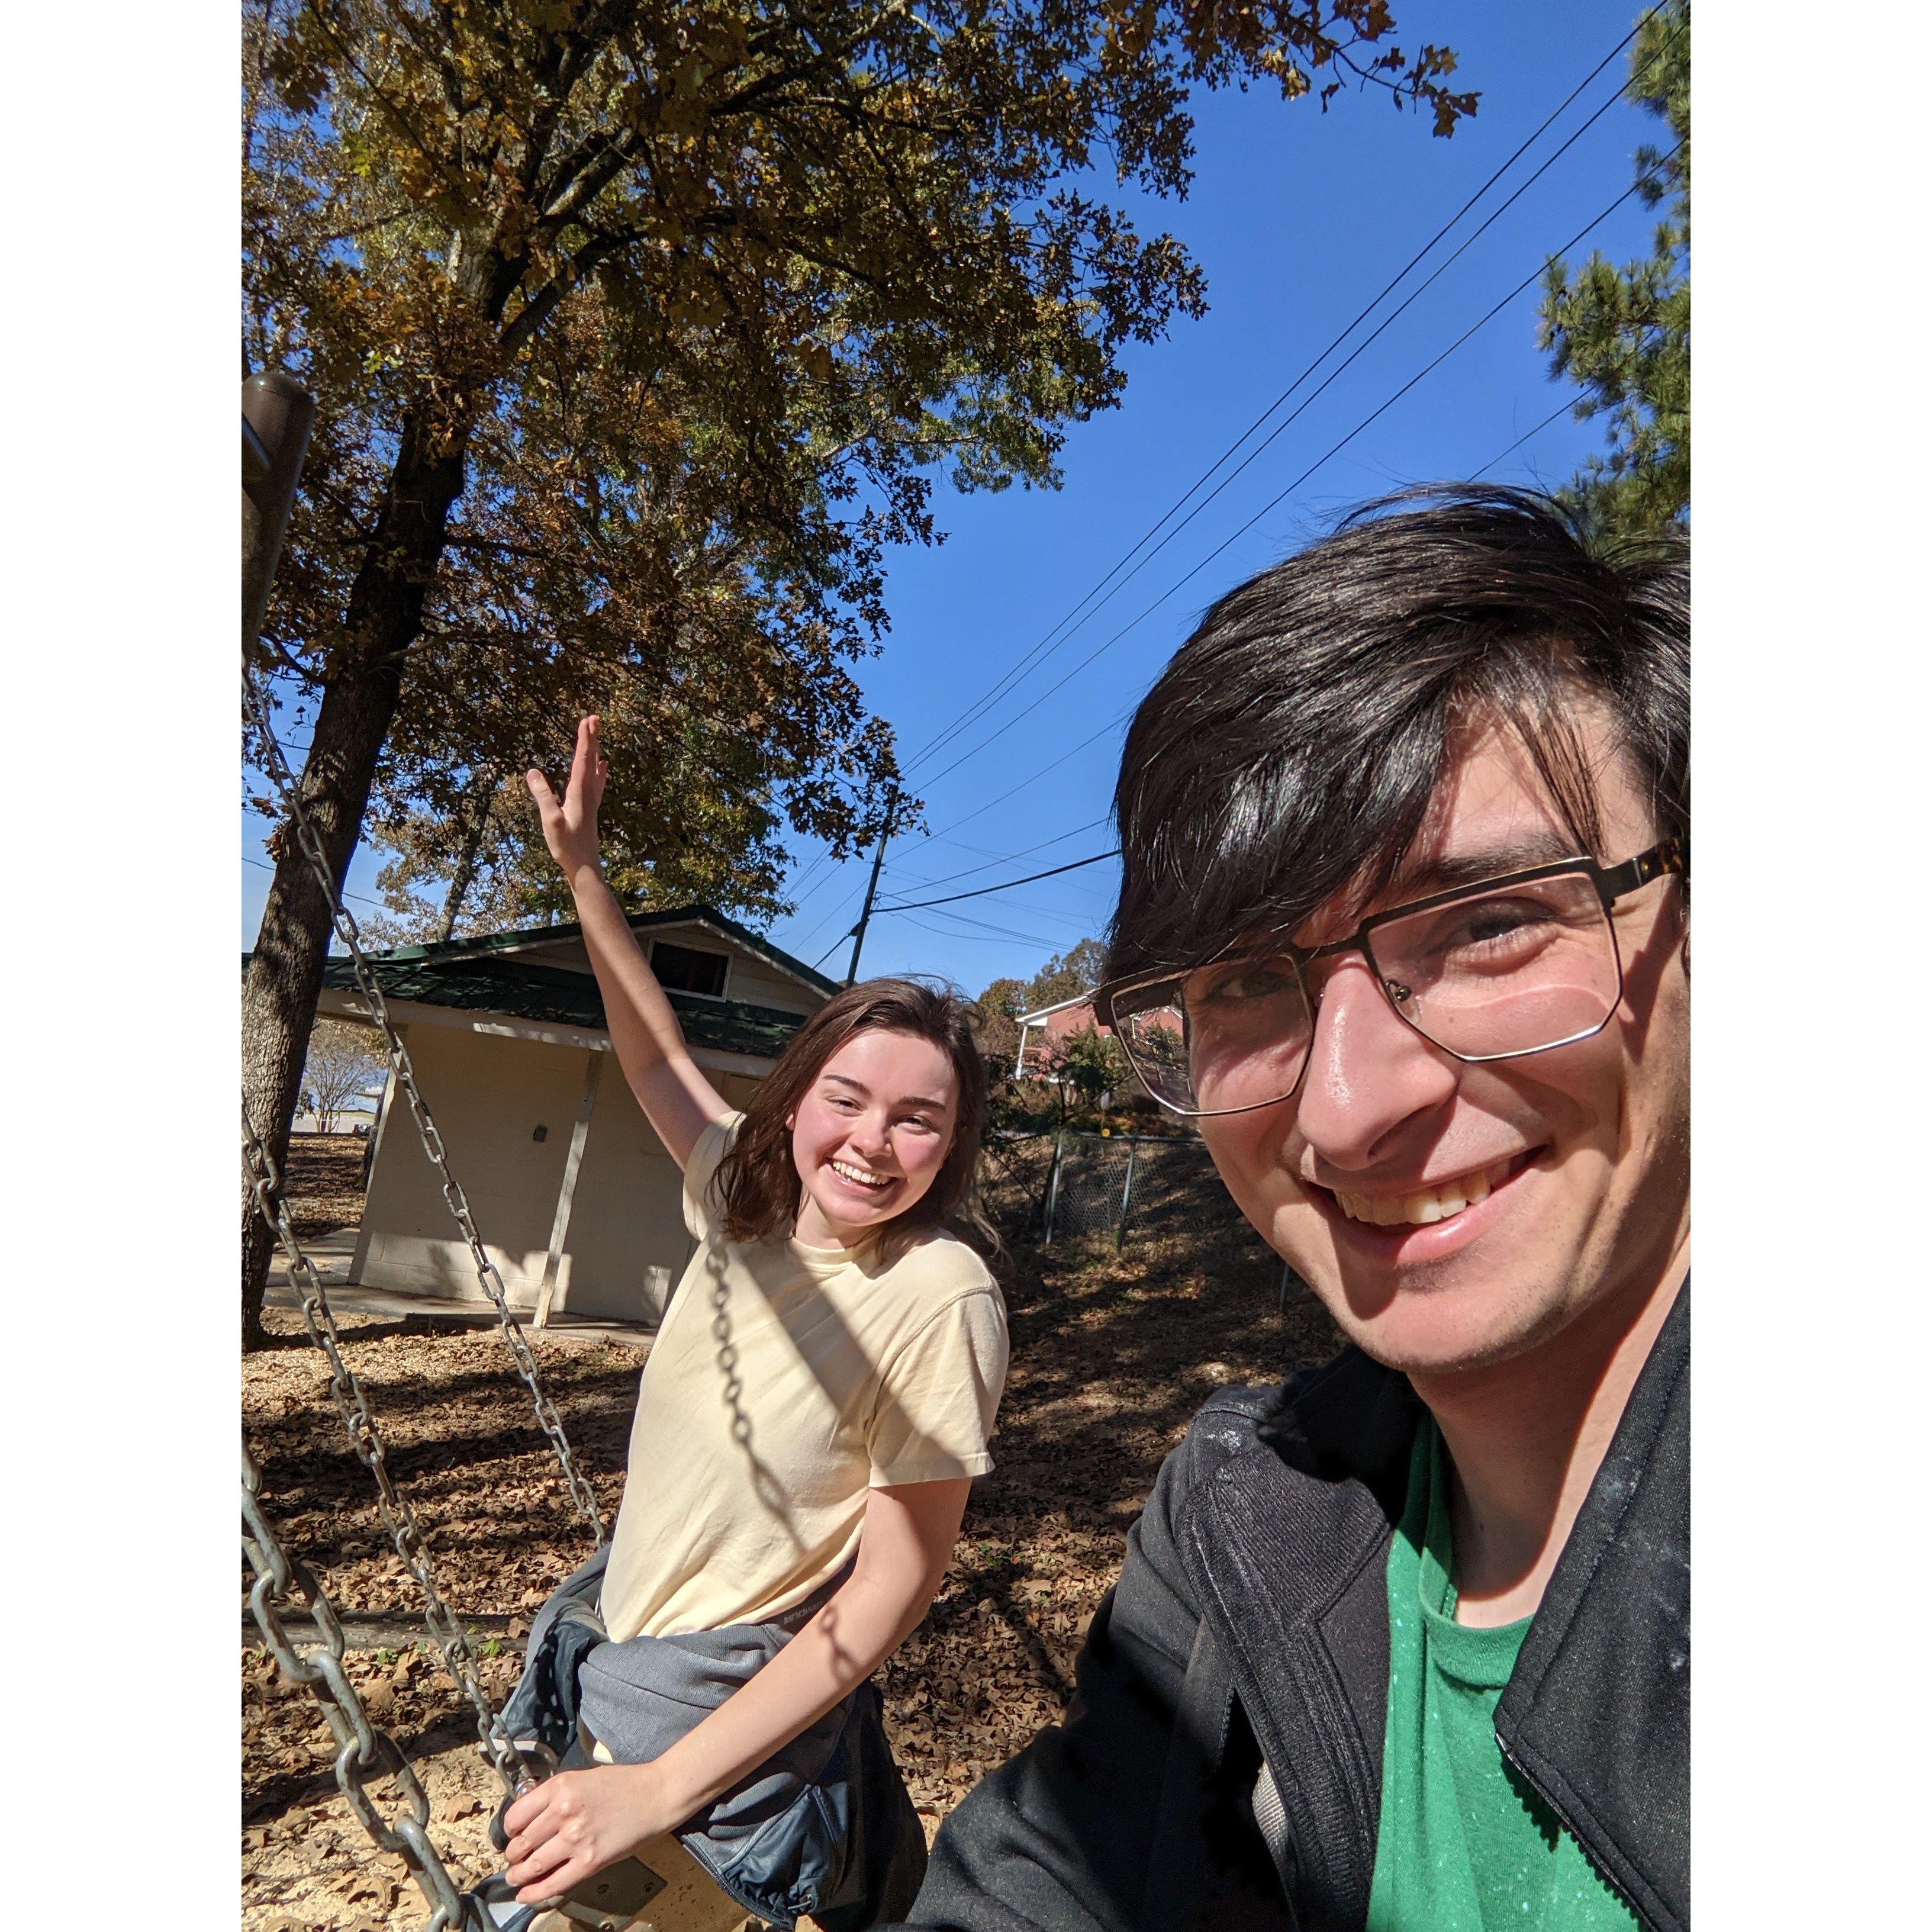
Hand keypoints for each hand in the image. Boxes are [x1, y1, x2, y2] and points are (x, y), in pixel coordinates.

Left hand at [501, 1759, 679, 1903]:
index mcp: (560, 1787)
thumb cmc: (625, 1784)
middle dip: (512, 1855)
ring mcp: (576, 1839)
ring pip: (531, 1865)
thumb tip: (532, 1817)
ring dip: (518, 1876)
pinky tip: (526, 1894)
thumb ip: (556, 1795)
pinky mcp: (589, 1862)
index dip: (509, 1830)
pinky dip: (534, 1893)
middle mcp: (563, 1812)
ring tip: (516, 1878)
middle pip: (520, 1843)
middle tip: (513, 1858)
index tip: (511, 1835)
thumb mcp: (583, 1778)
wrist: (656, 1794)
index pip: (516, 1815)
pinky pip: (553, 1883)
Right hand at [526, 715, 607, 884]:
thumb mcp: (551, 821)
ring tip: (597, 734)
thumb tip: (533, 771)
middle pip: (591, 760)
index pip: (582, 760)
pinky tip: (604, 766)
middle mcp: (588, 794)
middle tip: (594, 717)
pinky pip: (597, 783)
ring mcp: (591, 801)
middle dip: (592, 738)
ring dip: (595, 750)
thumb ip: (543, 797)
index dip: (584, 739)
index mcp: (579, 793)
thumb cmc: (567, 847)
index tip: (587, 720)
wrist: (585, 867)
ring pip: (594, 769)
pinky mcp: (590, 809)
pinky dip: (600, 770)